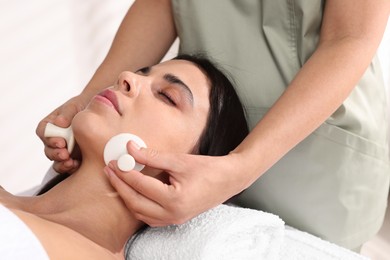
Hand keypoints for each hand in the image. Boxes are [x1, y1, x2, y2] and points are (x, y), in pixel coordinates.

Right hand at [36, 95, 86, 172]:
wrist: (101, 113)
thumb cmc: (83, 106)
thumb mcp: (75, 106)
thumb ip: (67, 113)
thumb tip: (59, 122)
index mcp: (50, 125)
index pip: (43, 132)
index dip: (49, 139)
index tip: (60, 142)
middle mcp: (54, 139)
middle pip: (48, 150)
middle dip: (55, 153)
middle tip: (65, 154)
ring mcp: (64, 149)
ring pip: (56, 160)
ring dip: (61, 163)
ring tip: (70, 162)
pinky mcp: (74, 157)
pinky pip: (68, 166)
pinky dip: (70, 168)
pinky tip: (77, 166)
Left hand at [105, 141, 248, 226]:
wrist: (229, 180)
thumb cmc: (208, 169)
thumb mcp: (180, 160)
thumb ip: (153, 156)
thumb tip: (131, 149)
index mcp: (174, 200)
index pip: (140, 185)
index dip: (124, 172)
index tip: (114, 161)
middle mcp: (172, 214)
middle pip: (135, 202)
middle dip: (120, 186)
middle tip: (110, 170)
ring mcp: (174, 220)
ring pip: (140, 213)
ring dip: (127, 196)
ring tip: (118, 179)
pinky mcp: (175, 219)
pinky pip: (149, 216)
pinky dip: (138, 205)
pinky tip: (134, 192)